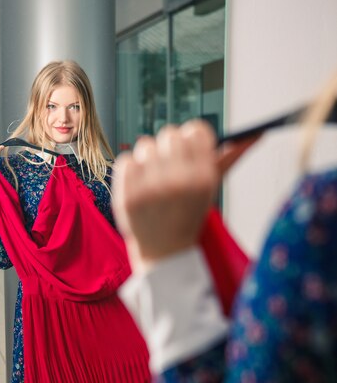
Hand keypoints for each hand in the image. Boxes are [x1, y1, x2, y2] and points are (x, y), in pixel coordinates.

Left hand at [112, 120, 256, 270]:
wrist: (165, 252)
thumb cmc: (189, 215)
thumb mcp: (211, 188)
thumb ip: (231, 157)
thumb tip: (255, 133)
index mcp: (203, 178)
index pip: (196, 130)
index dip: (191, 138)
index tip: (188, 150)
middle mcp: (179, 182)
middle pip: (170, 133)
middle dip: (169, 148)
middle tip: (169, 168)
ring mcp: (150, 189)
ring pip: (145, 144)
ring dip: (148, 159)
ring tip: (154, 181)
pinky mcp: (127, 195)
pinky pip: (126, 160)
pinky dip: (131, 171)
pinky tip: (140, 187)